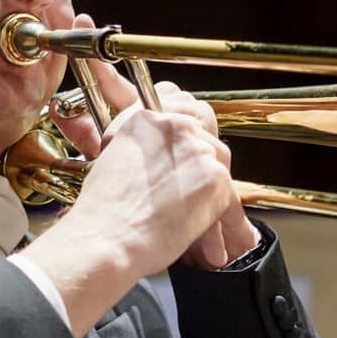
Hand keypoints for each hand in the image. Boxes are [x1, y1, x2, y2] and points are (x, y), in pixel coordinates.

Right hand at [48, 18, 256, 270]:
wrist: (108, 237)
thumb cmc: (104, 209)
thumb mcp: (114, 157)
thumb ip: (142, 143)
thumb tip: (160, 152)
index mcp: (146, 116)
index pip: (180, 101)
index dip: (188, 121)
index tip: (189, 140)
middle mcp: (174, 125)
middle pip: (207, 130)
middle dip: (204, 154)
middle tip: (196, 181)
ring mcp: (198, 149)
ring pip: (220, 161)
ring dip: (214, 186)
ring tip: (203, 213)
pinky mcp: (215, 177)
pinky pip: (232, 196)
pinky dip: (229, 217)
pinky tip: (226, 233)